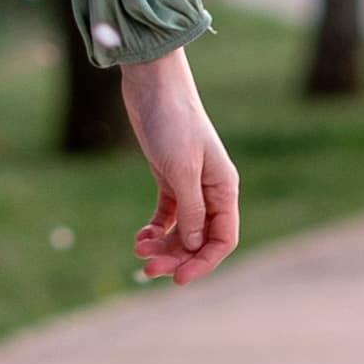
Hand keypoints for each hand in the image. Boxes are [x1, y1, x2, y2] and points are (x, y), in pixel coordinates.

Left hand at [120, 49, 239, 282]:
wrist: (153, 85)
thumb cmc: (172, 122)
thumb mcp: (182, 169)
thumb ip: (192, 209)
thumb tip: (195, 246)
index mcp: (224, 188)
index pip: (223, 238)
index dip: (204, 262)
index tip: (178, 278)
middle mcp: (211, 190)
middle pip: (199, 238)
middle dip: (177, 257)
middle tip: (148, 270)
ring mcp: (190, 184)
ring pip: (182, 229)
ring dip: (164, 245)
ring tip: (139, 251)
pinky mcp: (169, 177)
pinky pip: (168, 214)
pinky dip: (155, 229)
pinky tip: (140, 238)